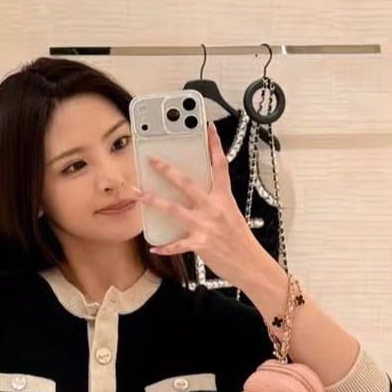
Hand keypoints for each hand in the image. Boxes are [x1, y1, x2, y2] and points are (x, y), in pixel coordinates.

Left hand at [123, 122, 259, 285]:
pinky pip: (177, 245)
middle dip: (167, 170)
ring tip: (141, 195)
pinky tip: (154, 247)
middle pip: (187, 182)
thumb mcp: (232, 214)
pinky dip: (165, 247)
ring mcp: (205, 225)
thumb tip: (196, 196)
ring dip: (155, 201)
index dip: (214, 145)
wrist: (250, 264)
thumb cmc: (240, 241)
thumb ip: (215, 203)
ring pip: (174, 209)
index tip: (208, 128)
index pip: (220, 166)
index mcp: (224, 198)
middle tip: (152, 159)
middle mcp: (213, 208)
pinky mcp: (200, 244)